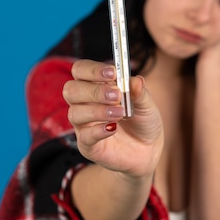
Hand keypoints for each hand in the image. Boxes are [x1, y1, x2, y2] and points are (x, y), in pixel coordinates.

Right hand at [62, 59, 163, 178]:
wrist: (148, 149)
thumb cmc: (142, 121)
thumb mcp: (146, 104)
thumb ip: (140, 92)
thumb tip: (136, 80)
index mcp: (95, 86)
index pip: (81, 71)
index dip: (92, 70)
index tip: (112, 73)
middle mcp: (84, 103)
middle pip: (71, 90)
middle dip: (93, 90)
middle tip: (116, 95)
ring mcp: (84, 125)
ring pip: (75, 113)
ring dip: (98, 111)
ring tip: (120, 114)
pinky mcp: (88, 145)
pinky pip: (84, 136)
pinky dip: (97, 130)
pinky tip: (113, 128)